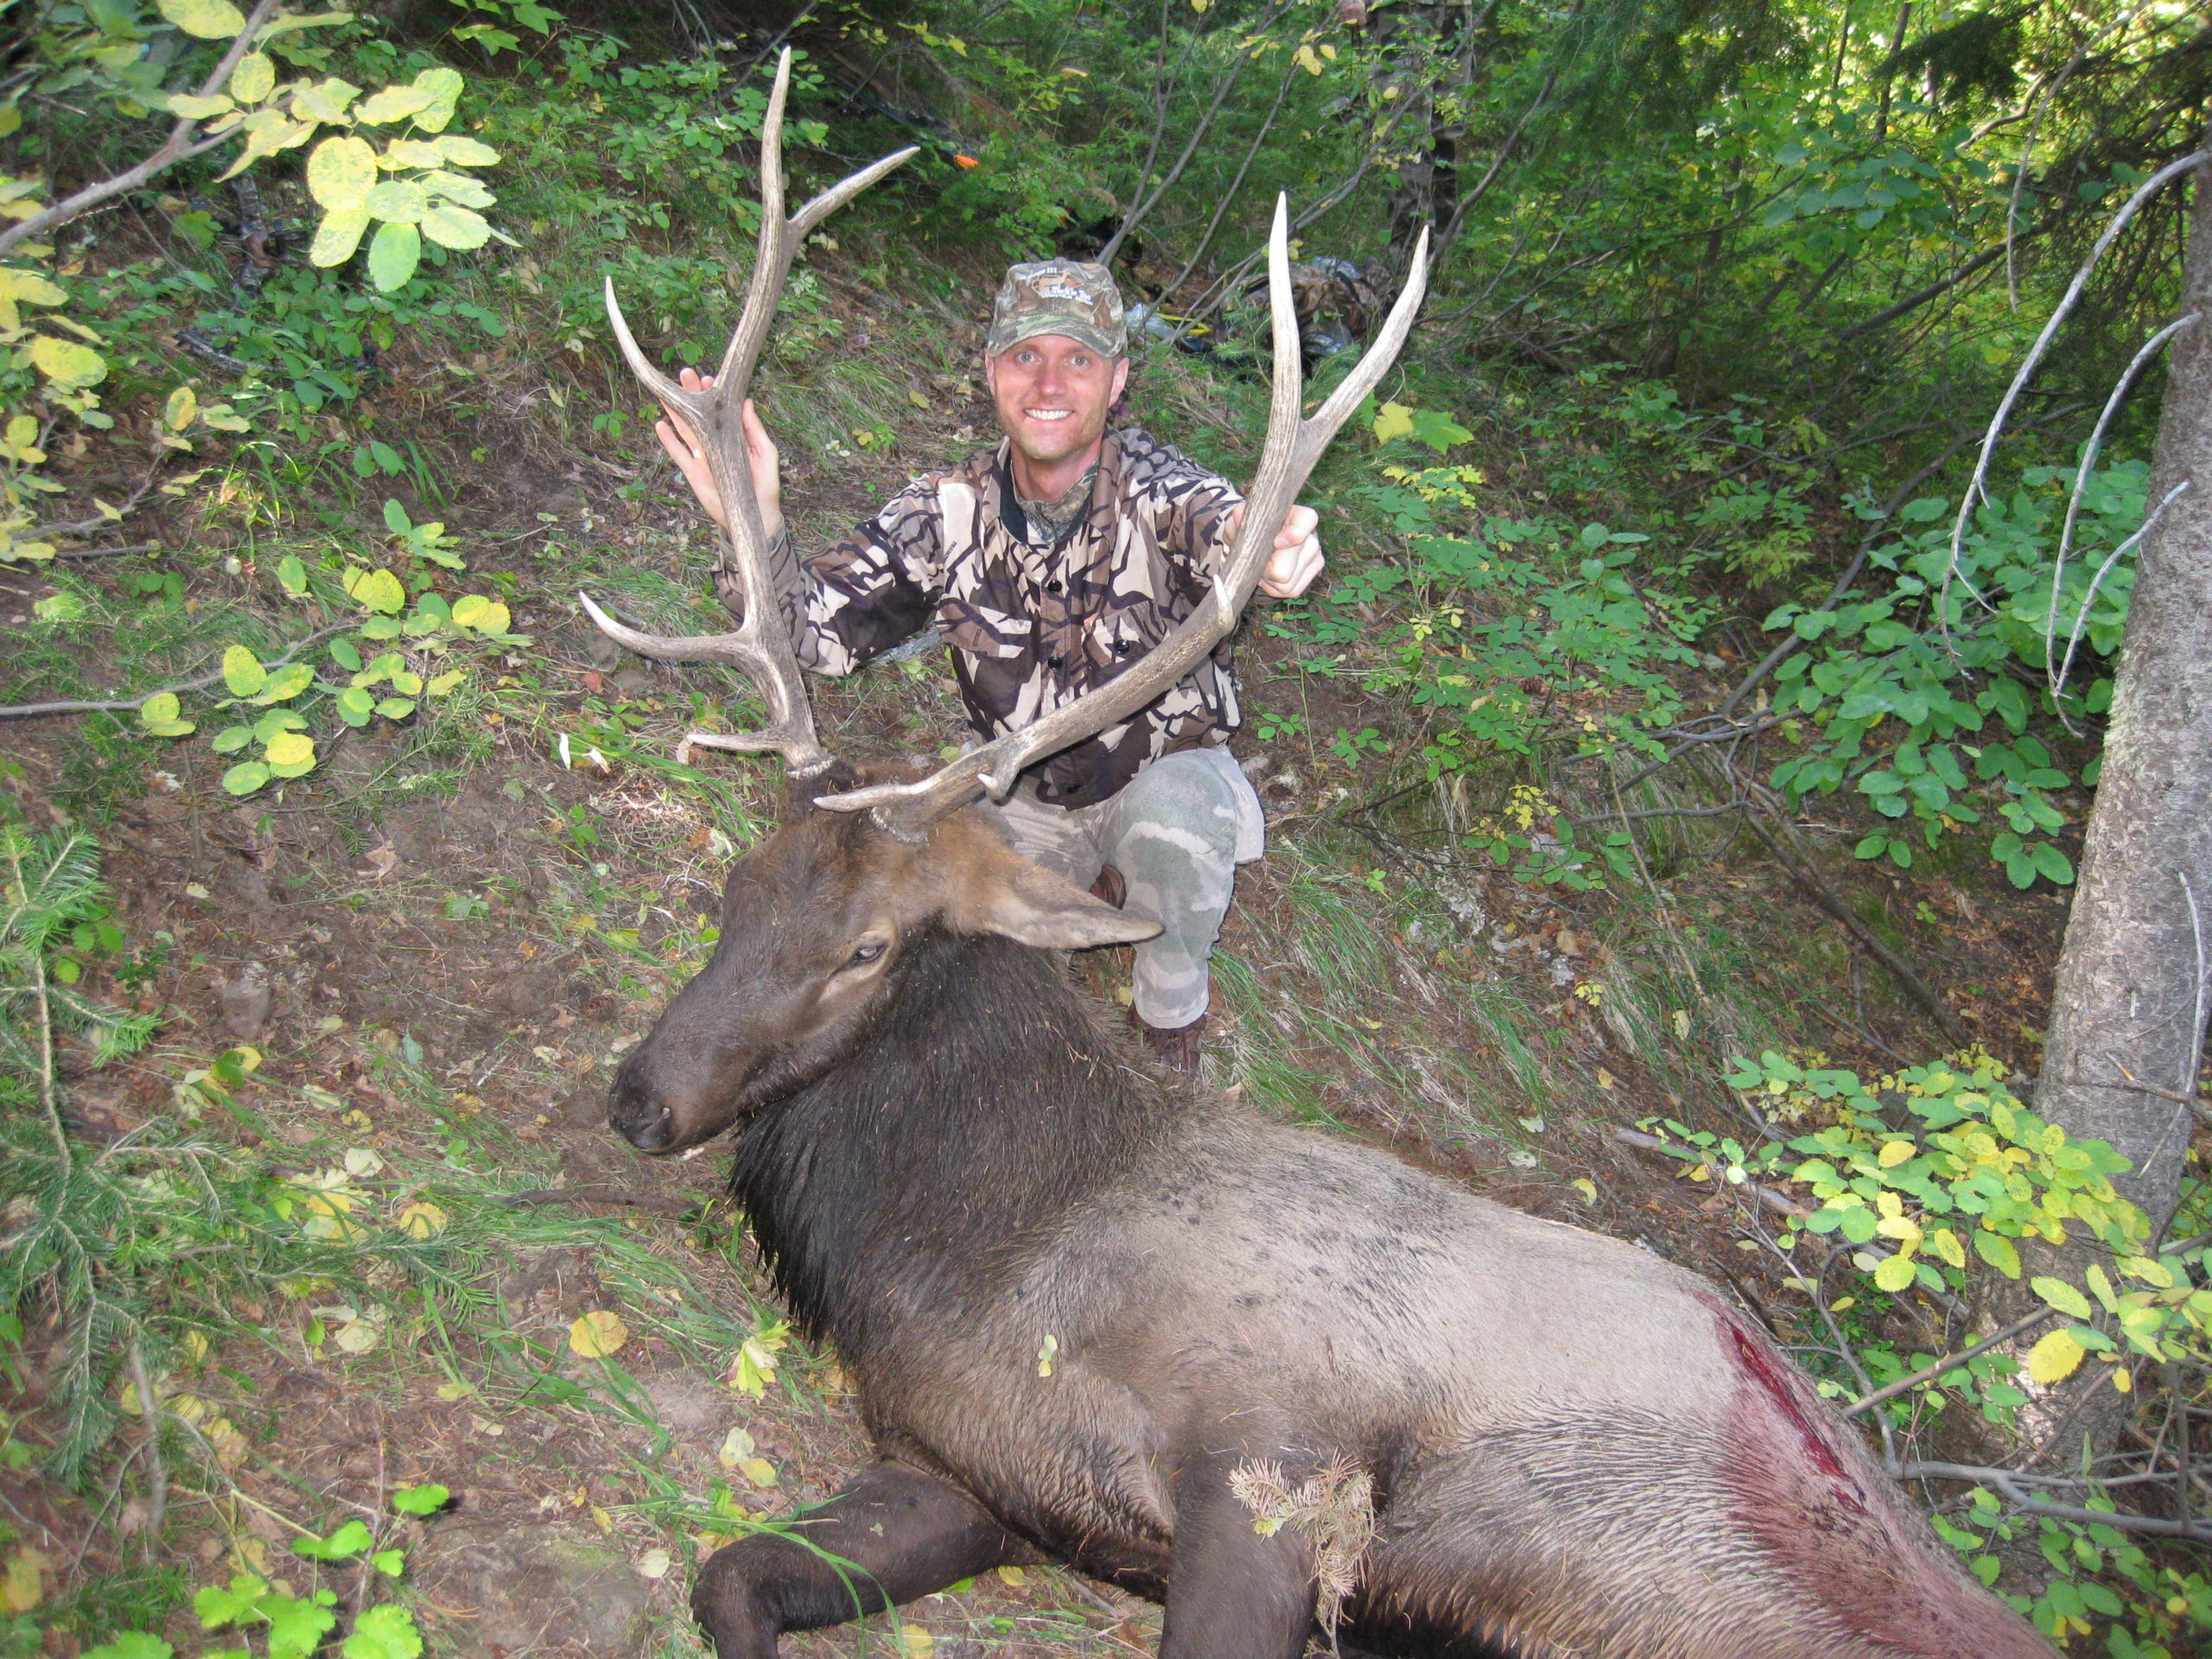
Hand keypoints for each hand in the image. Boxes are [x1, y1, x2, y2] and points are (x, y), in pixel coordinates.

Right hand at [653, 367, 782, 538]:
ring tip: (666, 393)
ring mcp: (703, 456)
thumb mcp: (766, 454)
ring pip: (686, 430)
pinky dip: (668, 440)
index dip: (712, 394)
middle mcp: (715, 442)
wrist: (756, 516)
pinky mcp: (694, 472)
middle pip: (699, 415)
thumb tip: (747, 402)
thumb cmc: (765, 484)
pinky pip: (678, 454)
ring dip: (676, 412)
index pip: (720, 410)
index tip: (707, 378)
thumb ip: (755, 430)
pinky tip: (661, 425)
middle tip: (684, 375)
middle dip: (691, 395)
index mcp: (733, 435)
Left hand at [1225, 502, 1324, 598]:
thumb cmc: (1250, 529)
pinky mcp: (1312, 574)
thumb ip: (1240, 517)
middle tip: (1256, 561)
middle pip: (1288, 566)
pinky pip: (1291, 591)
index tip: (1276, 543)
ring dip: (1269, 580)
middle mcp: (1311, 536)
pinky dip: (1275, 588)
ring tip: (1263, 567)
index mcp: (1297, 516)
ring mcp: (1314, 556)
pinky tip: (1270, 577)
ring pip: (1287, 583)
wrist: (1256, 544)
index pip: (1308, 519)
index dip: (1294, 534)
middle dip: (1266, 569)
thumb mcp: (1242, 521)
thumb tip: (1238, 513)